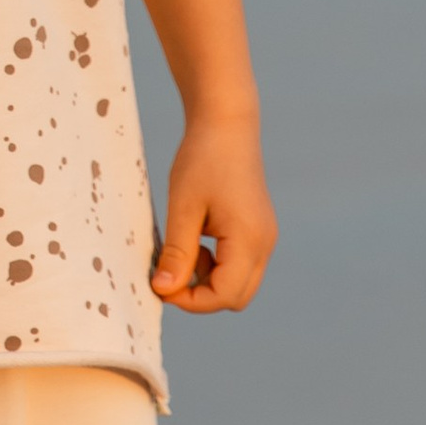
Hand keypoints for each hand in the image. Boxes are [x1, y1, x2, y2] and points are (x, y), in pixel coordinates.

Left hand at [151, 107, 275, 314]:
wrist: (227, 124)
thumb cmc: (202, 159)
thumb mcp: (182, 207)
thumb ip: (176, 253)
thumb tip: (164, 291)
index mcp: (249, 239)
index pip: (224, 295)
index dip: (190, 300)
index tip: (160, 284)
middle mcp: (265, 244)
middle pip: (236, 297)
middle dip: (201, 294)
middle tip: (170, 270)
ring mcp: (265, 238)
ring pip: (239, 283)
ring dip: (208, 279)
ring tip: (184, 247)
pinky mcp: (258, 231)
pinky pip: (240, 265)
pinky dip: (217, 264)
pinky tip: (197, 238)